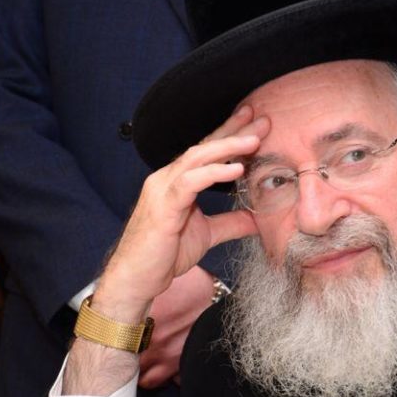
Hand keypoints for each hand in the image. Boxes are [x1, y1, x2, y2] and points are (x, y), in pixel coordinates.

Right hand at [64, 107, 268, 396]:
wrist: (136, 279)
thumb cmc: (164, 256)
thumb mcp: (206, 235)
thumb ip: (230, 224)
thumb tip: (257, 218)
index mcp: (176, 183)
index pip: (206, 152)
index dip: (230, 135)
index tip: (255, 122)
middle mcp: (167, 179)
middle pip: (203, 147)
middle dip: (233, 131)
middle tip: (260, 117)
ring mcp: (162, 190)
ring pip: (196, 158)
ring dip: (227, 147)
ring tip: (254, 139)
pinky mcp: (163, 206)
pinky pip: (190, 182)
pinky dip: (214, 172)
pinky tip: (236, 168)